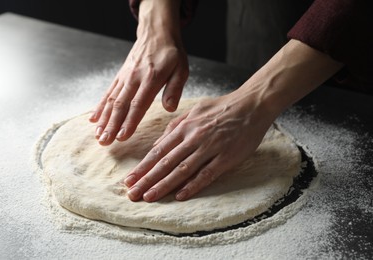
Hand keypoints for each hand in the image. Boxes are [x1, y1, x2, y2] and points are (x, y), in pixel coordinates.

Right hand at [89, 0, 187, 145]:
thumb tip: (169, 108)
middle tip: (104, 142)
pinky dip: (100, 106)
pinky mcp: (120, 76)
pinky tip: (94, 119)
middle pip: (120, 105)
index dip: (129, 121)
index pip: (138, 104)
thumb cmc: (171, 54)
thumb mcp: (181, 69)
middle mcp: (134, 78)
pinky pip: (108, 92)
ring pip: (111, 100)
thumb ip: (175, 89)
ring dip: (104, 119)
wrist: (156, 33)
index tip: (121, 137)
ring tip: (97, 135)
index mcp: (151, 79)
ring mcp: (125, 77)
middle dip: (111, 125)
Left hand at [124, 94, 273, 201]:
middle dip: (147, 180)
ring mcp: (210, 148)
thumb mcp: (194, 110)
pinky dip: (193, 185)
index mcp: (184, 127)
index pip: (158, 151)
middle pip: (166, 162)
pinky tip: (180, 196)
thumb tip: (157, 144)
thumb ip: (175, 126)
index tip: (129, 180)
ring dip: (164, 185)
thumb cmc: (222, 107)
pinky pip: (207, 174)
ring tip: (149, 197)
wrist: (252, 105)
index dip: (143, 167)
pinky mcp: (226, 157)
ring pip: (182, 170)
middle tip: (132, 194)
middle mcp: (194, 138)